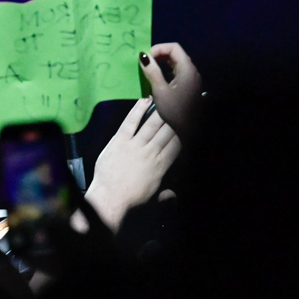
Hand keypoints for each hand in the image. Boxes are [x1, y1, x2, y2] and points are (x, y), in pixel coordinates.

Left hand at [84, 97, 180, 231]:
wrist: (110, 197)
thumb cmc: (131, 199)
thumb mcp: (152, 197)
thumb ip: (165, 194)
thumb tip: (174, 194)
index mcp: (161, 165)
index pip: (177, 144)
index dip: (184, 132)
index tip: (188, 122)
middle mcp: (151, 152)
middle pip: (167, 132)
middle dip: (175, 118)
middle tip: (181, 105)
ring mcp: (135, 145)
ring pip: (152, 125)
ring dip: (161, 112)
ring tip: (168, 100)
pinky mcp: (120, 140)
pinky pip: (130, 122)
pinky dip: (138, 109)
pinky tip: (145, 100)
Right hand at [139, 42, 202, 135]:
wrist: (189, 130)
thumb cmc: (175, 110)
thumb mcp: (160, 91)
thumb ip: (152, 71)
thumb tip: (143, 56)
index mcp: (187, 69)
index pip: (174, 47)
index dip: (159, 48)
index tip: (146, 57)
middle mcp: (191, 71)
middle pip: (175, 53)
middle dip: (159, 55)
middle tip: (144, 62)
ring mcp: (191, 78)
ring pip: (176, 62)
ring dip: (161, 63)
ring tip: (148, 69)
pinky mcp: (188, 86)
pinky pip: (177, 71)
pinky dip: (166, 70)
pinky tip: (156, 78)